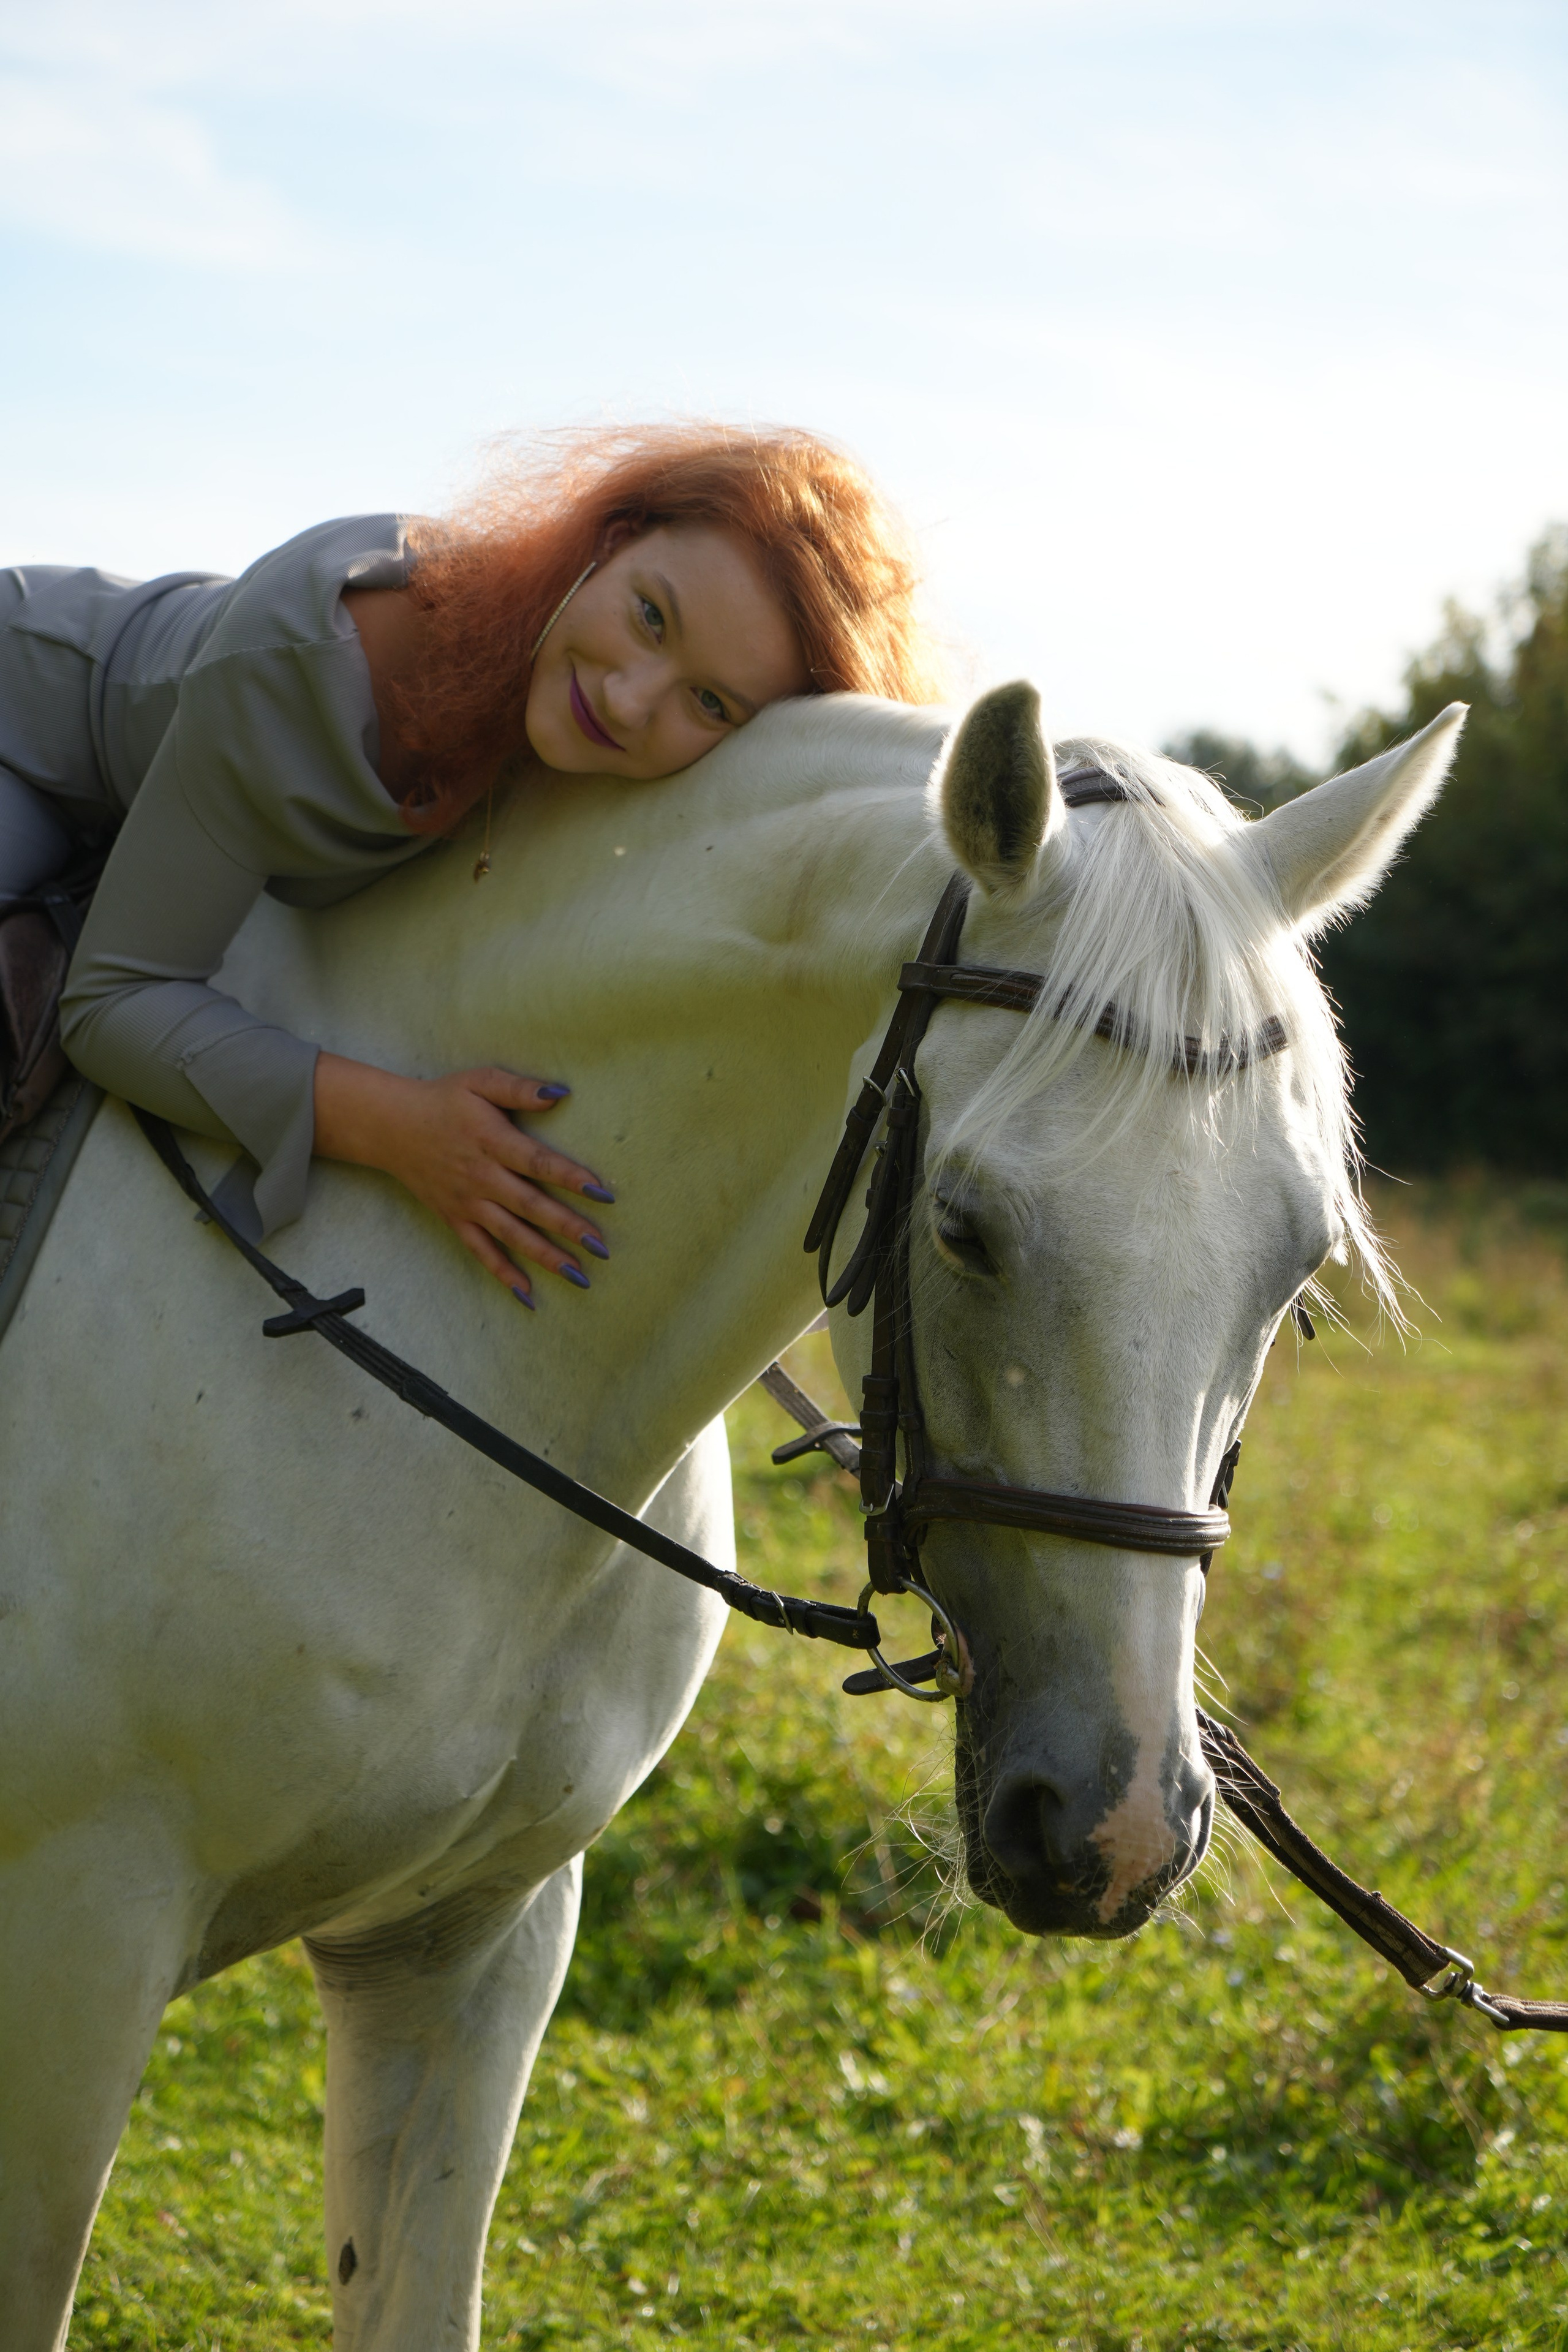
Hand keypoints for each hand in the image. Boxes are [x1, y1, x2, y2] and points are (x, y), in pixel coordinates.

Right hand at [313, 1053, 611, 1302]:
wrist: (391, 1126)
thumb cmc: (442, 1100)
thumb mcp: (479, 1082)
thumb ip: (519, 1089)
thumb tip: (559, 1093)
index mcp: (492, 1142)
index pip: (537, 1162)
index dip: (570, 1177)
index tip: (602, 1192)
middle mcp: (482, 1178)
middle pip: (529, 1206)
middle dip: (566, 1227)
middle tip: (600, 1247)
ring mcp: (468, 1203)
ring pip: (511, 1235)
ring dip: (545, 1257)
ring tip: (579, 1276)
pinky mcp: (455, 1219)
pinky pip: (481, 1251)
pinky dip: (503, 1274)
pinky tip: (528, 1295)